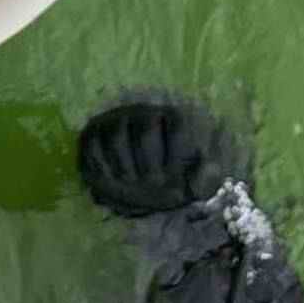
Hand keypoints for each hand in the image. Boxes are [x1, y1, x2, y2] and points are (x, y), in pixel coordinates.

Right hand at [75, 93, 242, 215]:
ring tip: (132, 183)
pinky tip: (112, 180)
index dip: (178, 152)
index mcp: (170, 119)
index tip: (175, 178)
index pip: (176, 122)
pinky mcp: (93, 135)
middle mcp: (141, 114)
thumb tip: (211, 169)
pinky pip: (93, 144)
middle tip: (153, 184)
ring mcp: (114, 122)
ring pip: (117, 135)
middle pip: (145, 128)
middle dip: (149, 162)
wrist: (133, 188)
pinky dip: (101, 166)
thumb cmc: (168, 181)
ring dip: (125, 166)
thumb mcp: (191, 185)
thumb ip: (205, 179)